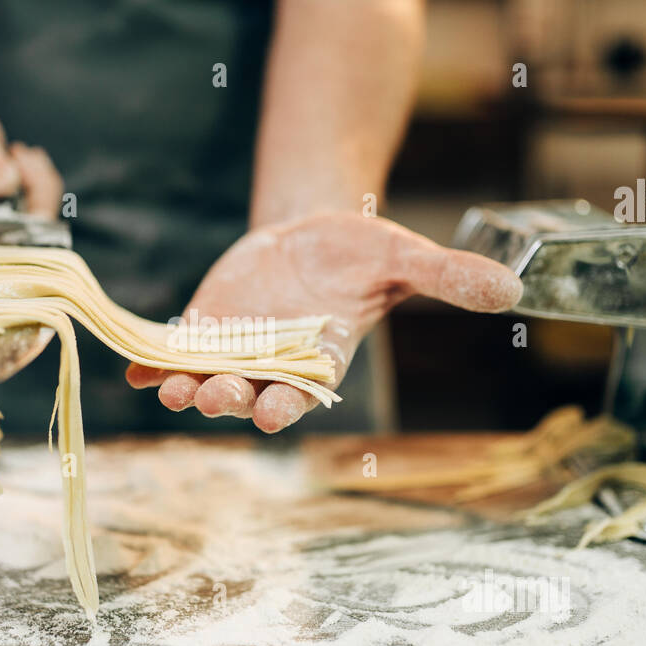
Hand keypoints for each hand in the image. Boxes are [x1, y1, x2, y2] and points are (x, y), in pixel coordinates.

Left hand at [126, 211, 522, 432]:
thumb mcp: (405, 256)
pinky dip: (153, 363)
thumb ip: (448, 278)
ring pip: (206, 380)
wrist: (313, 234)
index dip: (284, 406)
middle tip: (215, 395)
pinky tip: (132, 368)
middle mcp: (273, 366)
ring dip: (186, 387)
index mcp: (319, 360)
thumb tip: (513, 289)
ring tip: (168, 386)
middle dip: (229, 398)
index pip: (302, 396)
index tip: (270, 411)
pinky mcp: (203, 331)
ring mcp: (235, 351)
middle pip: (247, 394)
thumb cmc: (362, 250)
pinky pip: (175, 354)